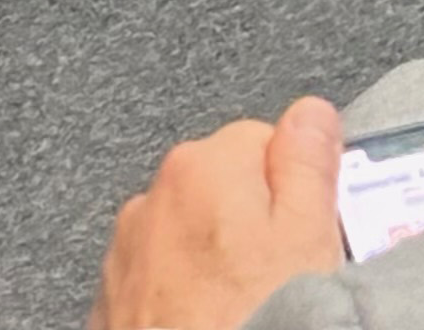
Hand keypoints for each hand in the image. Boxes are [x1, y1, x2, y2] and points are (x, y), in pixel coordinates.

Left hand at [91, 97, 344, 329]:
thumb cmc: (254, 326)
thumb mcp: (309, 241)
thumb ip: (308, 163)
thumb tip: (312, 113)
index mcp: (203, 167)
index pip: (265, 144)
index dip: (297, 194)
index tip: (309, 237)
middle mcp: (152, 202)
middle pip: (224, 194)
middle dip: (253, 232)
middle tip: (283, 287)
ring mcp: (125, 259)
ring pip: (190, 246)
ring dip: (214, 271)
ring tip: (244, 318)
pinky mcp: (111, 309)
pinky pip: (160, 290)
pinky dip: (182, 307)